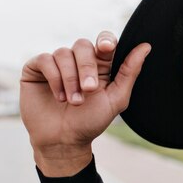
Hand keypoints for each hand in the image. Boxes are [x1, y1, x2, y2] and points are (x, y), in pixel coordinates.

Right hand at [20, 31, 150, 175]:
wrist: (64, 141)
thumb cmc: (91, 121)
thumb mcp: (116, 99)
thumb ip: (129, 72)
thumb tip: (146, 46)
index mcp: (100, 66)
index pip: (104, 42)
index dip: (105, 41)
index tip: (106, 48)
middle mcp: (78, 61)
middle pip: (83, 45)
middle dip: (87, 67)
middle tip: (90, 90)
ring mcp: (57, 64)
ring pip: (64, 53)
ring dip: (71, 79)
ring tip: (74, 101)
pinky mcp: (36, 69)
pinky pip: (45, 59)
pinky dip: (54, 78)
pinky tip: (59, 97)